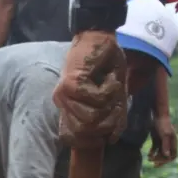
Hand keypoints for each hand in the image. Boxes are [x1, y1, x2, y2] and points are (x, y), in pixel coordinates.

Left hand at [54, 31, 127, 145]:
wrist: (99, 38)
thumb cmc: (106, 65)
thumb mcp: (112, 95)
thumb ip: (112, 116)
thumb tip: (111, 140)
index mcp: (68, 108)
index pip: (75, 137)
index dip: (97, 136)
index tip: (109, 126)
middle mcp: (62, 103)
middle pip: (87, 131)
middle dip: (108, 119)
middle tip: (114, 99)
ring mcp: (64, 95)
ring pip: (92, 118)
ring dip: (110, 102)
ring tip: (110, 85)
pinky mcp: (70, 85)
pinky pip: (97, 100)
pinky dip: (110, 89)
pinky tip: (108, 77)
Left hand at [148, 114, 177, 165]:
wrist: (157, 116)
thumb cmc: (163, 124)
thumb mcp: (165, 134)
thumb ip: (166, 145)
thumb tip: (167, 155)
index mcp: (173, 143)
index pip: (173, 156)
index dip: (166, 160)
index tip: (158, 162)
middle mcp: (169, 144)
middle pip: (166, 156)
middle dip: (160, 160)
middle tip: (152, 162)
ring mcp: (163, 142)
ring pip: (160, 153)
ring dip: (155, 157)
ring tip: (149, 159)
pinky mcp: (157, 140)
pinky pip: (155, 149)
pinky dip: (152, 152)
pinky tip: (148, 154)